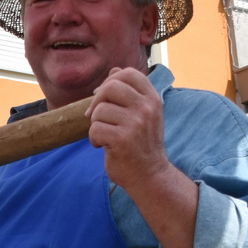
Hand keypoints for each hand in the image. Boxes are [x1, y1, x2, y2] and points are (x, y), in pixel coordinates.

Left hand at [87, 67, 174, 191]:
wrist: (150, 175)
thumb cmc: (141, 144)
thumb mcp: (143, 114)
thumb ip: (130, 92)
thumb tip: (114, 71)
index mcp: (153, 99)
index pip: (129, 73)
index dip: (111, 81)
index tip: (105, 97)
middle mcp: (147, 108)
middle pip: (111, 86)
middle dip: (98, 101)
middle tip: (97, 117)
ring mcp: (136, 123)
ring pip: (99, 110)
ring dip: (96, 124)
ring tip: (105, 135)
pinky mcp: (122, 139)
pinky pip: (95, 128)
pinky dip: (94, 139)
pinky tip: (103, 146)